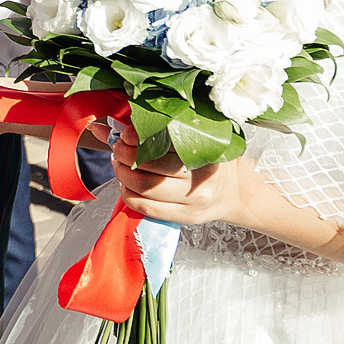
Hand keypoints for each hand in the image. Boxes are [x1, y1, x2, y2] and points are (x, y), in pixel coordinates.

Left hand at [110, 142, 263, 227]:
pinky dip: (129, 195)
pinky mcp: (187, 217)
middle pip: (151, 166)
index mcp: (207, 150)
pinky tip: (125, 185)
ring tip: (119, 164)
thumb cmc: (209, 161)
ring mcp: (195, 200)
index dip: (138, 137)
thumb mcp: (196, 138)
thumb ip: (162, 129)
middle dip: (125, 155)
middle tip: (118, 148)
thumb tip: (108, 126)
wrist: (234, 192)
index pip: (165, 141)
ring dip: (123, 174)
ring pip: (146, 187)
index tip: (126, 133)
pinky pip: (148, 208)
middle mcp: (203, 176)